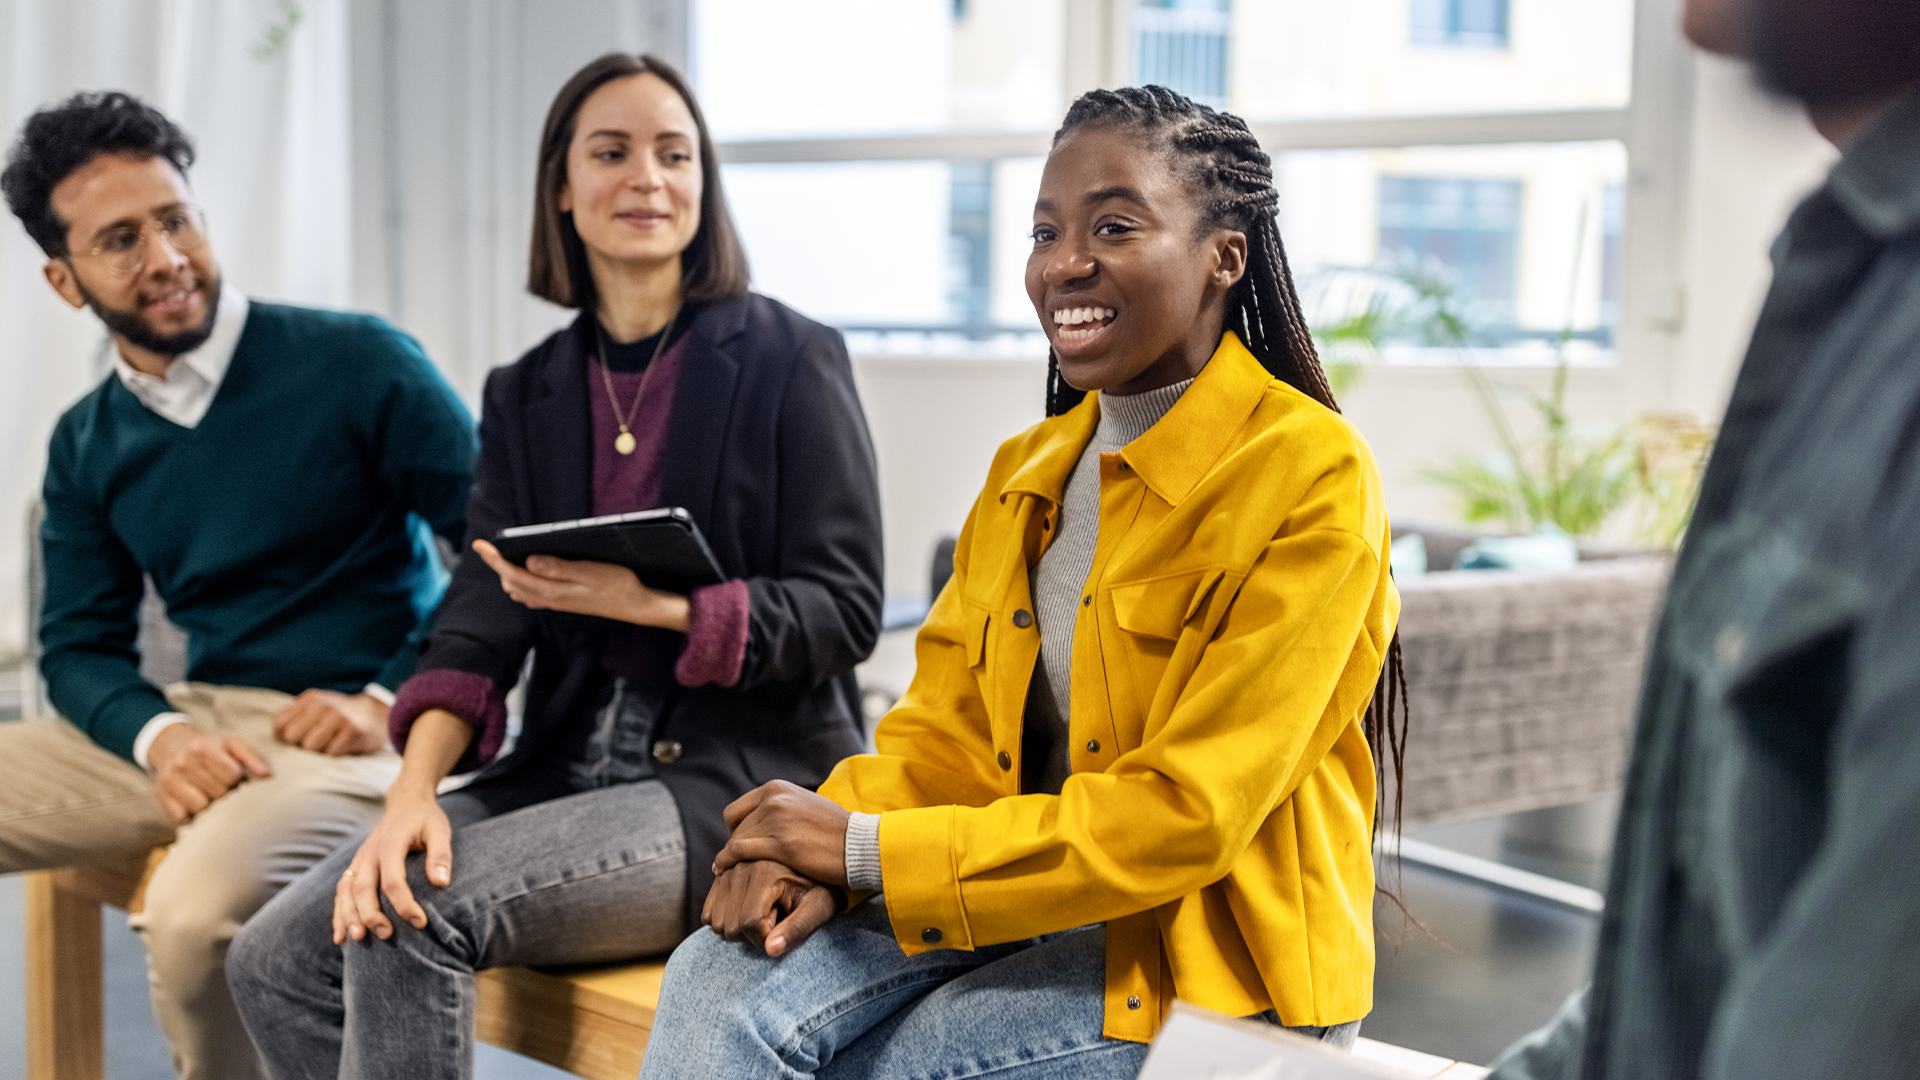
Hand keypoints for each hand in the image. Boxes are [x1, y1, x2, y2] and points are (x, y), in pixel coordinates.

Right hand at [147, 724, 272, 823]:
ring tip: (209, 793)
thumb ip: (252, 757)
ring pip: (201, 807)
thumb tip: (267, 776)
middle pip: (218, 793)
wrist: (171, 746)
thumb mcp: (232, 743)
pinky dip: (192, 814)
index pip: (231, 775)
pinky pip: (183, 817)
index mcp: (203, 748)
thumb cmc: (210, 747)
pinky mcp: (161, 797)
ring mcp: (169, 781)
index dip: (237, 778)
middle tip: (222, 784)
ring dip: (210, 804)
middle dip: (225, 791)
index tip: (234, 775)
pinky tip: (194, 801)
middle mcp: (183, 763)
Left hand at [271, 689, 389, 755]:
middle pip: (292, 736)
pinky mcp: (353, 732)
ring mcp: (338, 717)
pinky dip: (335, 755)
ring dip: (318, 752)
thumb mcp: (317, 708)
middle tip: (314, 745)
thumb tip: (277, 737)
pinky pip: (331, 754)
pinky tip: (343, 748)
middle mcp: (322, 705)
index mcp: (310, 700)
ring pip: (310, 747)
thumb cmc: (340, 716)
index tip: (294, 742)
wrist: (378, 713)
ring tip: (329, 747)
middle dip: (300, 746)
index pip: (278, 723)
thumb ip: (296, 717)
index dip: (282, 738)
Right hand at [333, 787, 451, 943]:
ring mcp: (359, 860)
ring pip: (346, 891)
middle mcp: (369, 853)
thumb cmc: (426, 819)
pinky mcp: (355, 866)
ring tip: (357, 939)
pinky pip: (341, 891)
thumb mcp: (439, 830)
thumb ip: (440, 855)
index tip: (421, 922)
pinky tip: (341, 937)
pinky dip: (339, 914)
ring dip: (348, 916)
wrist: (406, 802)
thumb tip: (441, 882)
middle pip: (363, 888)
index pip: (393, 879)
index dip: (404, 903)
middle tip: (386, 934)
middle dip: (371, 914)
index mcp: (390, 843)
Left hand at [472, 539, 689, 630]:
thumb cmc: (618, 585)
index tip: (481, 544)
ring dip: (509, 574)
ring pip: (519, 590)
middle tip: (492, 546)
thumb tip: (530, 561)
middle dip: (498, 565)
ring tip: (506, 556)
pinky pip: (532, 594)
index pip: (513, 574)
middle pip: (511, 583)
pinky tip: (528, 572)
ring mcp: (555, 603)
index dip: (494, 559)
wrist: (636, 605)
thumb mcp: (590, 571)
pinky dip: (522, 582)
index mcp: (552, 590)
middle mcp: (549, 599)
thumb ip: (558, 568)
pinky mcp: (562, 602)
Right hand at [702, 860, 839, 956]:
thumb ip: (797, 929)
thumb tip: (770, 951)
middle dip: (752, 935)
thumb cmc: (821, 889)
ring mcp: (728, 869)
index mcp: (766, 872)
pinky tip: (749, 909)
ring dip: (738, 928)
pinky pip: (708, 912)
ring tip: (764, 913)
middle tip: (776, 921)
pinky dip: (724, 919)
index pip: (750, 922)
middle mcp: (741, 866)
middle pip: (730, 925)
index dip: (765, 939)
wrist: (817, 862)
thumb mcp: (818, 909)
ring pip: (715, 921)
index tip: (783, 932)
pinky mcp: (720, 875)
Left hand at [712, 780, 852, 887]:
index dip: (736, 832)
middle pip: (736, 829)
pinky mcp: (778, 844)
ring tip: (730, 874)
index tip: (742, 848)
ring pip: (735, 842)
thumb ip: (781, 810)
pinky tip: (725, 873)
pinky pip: (738, 853)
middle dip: (735, 849)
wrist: (861, 845)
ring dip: (730, 860)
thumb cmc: (837, 833)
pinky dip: (727, 863)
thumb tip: (762, 821)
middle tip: (735, 867)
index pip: (736, 811)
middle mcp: (774, 799)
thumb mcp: (805, 807)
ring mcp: (775, 820)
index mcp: (778, 789)